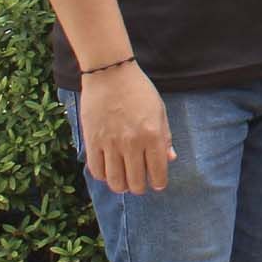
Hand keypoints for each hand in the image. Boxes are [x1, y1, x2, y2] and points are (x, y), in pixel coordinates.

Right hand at [79, 61, 176, 194]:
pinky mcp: (92, 142)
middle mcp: (132, 143)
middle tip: (140, 184)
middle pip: (135, 182)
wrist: (111, 75)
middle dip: (140, 187)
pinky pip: (97, 171)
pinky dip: (104, 176)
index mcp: (153, 135)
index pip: (158, 171)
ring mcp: (110, 144)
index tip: (158, 184)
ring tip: (125, 182)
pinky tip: (110, 171)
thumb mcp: (160, 111)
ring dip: (122, 186)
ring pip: (115, 182)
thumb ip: (165, 137)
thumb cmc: (139, 91)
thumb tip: (169, 160)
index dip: (159, 182)